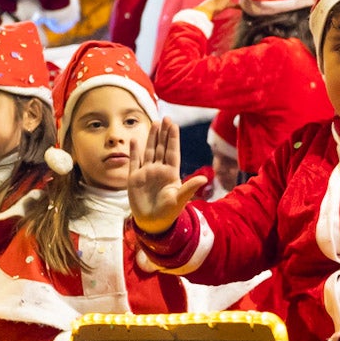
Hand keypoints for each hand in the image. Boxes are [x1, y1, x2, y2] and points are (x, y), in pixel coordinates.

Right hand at [128, 117, 208, 233]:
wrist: (152, 223)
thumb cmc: (169, 212)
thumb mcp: (180, 199)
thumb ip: (190, 187)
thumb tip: (205, 178)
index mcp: (171, 173)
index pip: (173, 151)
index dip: (173, 138)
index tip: (173, 124)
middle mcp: (159, 170)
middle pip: (161, 147)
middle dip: (163, 133)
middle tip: (165, 118)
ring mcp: (147, 173)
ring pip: (149, 151)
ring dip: (151, 138)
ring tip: (154, 123)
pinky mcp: (135, 178)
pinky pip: (134, 161)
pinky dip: (134, 150)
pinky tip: (135, 139)